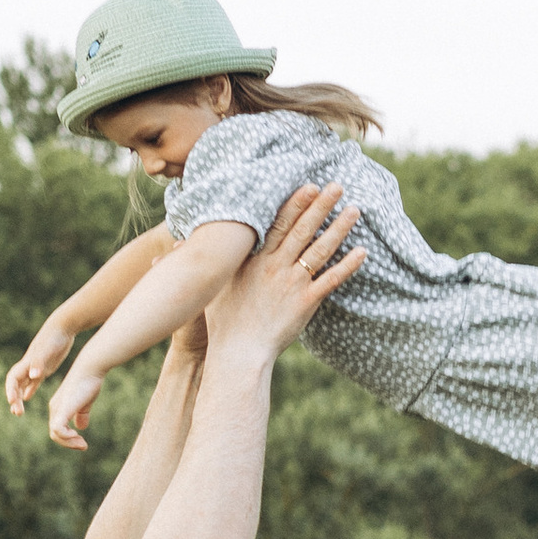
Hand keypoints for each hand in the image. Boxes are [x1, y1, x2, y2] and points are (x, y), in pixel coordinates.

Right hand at [6, 313, 75, 414]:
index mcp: (27, 363)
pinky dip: (29, 389)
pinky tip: (28, 398)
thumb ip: (39, 363)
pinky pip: (33, 381)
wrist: (63, 327)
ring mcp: (35, 367)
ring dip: (19, 397)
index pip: (13, 379)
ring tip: (18, 412)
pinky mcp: (44, 367)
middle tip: (17, 414)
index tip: (12, 402)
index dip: (10, 391)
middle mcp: (28, 366)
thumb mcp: (48, 350)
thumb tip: (33, 376)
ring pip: (22, 384)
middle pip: (16, 385)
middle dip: (14, 399)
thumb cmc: (55, 338)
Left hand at [46, 355, 108, 451]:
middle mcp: (55, 408)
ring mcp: (58, 408)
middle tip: (83, 446)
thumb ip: (82, 414)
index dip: (69, 439)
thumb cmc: (89, 382)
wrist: (89, 369)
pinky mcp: (63, 409)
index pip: (58, 430)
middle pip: (55, 434)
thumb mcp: (85, 402)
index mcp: (58, 407)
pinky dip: (66, 436)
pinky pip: (58, 429)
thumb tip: (81, 427)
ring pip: (55, 434)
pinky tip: (77, 435)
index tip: (83, 442)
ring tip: (82, 444)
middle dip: (69, 443)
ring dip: (69, 442)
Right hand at [202, 185, 364, 363]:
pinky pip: (331, 280)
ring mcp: (292, 283)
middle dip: (321, 205)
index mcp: (255, 260)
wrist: (237, 352)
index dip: (295, 203)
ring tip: (354, 209)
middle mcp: (275, 266)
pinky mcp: (306, 303)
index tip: (309, 185)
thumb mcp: (209, 288)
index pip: (278, 224)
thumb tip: (174, 245)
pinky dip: (348, 265)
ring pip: (320, 249)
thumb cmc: (221, 322)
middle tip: (337, 185)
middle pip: (302, 229)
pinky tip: (363, 251)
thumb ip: (204, 264)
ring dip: (339, 228)